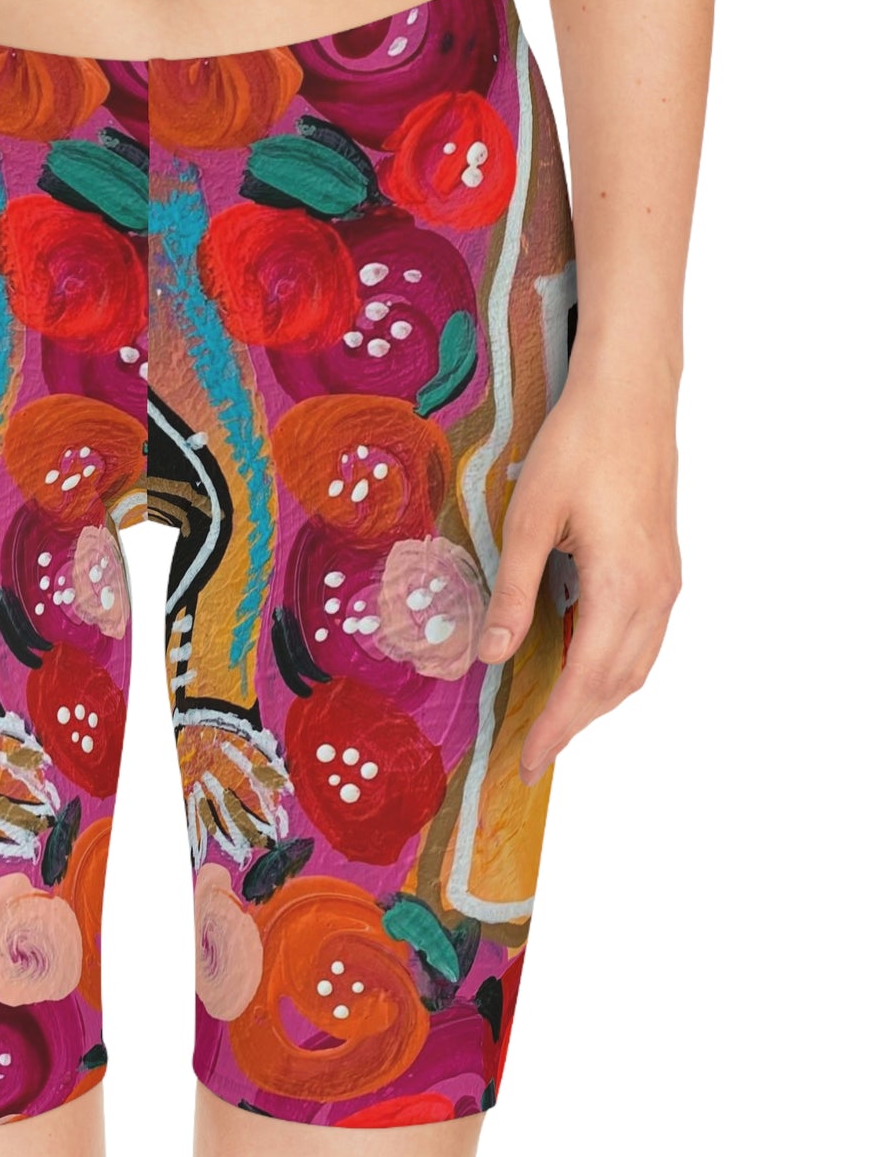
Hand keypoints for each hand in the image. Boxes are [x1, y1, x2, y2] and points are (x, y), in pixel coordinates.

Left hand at [475, 353, 681, 784]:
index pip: (586, 680)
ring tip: (554, 721)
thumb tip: (490, 654)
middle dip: (574, 723)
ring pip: (636, 664)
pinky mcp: (662, 565)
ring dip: (597, 699)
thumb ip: (514, 593)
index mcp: (623, 587)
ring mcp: (666, 581)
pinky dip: (613, 667)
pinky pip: (642, 637)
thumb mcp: (530, 521)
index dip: (557, 725)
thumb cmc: (578, 446)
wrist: (629, 396)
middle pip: (617, 683)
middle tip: (533, 753)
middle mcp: (655, 593)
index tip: (528, 759)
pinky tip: (580, 666)